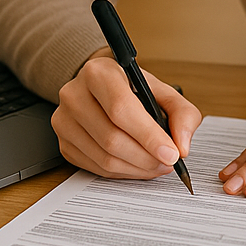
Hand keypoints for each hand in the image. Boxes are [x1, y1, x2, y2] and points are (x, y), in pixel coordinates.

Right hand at [52, 48, 202, 178]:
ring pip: (104, 158)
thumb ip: (182, 113)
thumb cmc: (131, 88)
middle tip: (168, 162)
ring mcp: (64, 120)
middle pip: (112, 138)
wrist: (101, 87)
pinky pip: (95, 168)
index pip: (121, 109)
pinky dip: (122, 172)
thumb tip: (182, 145)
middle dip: (146, 157)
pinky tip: (137, 165)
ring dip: (136, 168)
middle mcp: (74, 94)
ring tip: (156, 164)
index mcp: (98, 73)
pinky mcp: (64, 143)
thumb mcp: (162, 90)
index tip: (171, 153)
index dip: (148, 136)